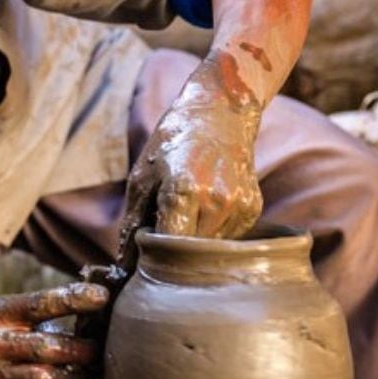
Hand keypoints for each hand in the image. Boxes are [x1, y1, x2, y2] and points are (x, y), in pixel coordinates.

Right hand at [0, 283, 108, 378]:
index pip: (40, 304)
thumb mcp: (8, 308)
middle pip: (47, 348)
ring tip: (83, 375)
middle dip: (82, 351)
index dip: (73, 300)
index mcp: (0, 312)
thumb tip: (96, 304)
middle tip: (96, 351)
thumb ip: (42, 308)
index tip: (102, 296)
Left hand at [118, 54, 263, 270]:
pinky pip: (228, 238)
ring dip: (192, 242)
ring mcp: (238, 206)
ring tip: (184, 213)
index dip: (152, 258)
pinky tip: (205, 207)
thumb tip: (124, 266)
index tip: (142, 256)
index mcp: (183, 191)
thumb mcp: (141, 177)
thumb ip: (132, 224)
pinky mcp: (253, 209)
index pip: (167, 247)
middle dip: (171, 253)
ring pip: (210, 250)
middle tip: (159, 236)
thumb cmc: (171, 142)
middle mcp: (216, 201)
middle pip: (189, 254)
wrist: (221, 112)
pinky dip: (211, 232)